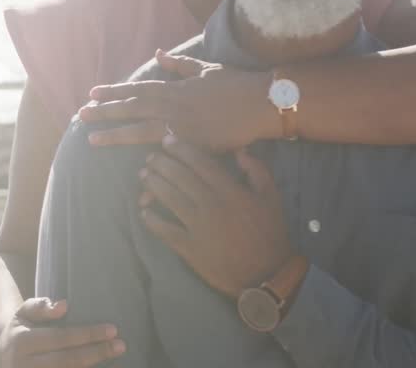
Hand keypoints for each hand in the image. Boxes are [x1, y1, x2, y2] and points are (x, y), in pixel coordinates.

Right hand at [0, 297, 124, 367]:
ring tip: (115, 361)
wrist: (0, 356)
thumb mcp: (23, 313)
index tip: (112, 330)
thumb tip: (64, 306)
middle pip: (67, 361)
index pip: (60, 338)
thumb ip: (41, 307)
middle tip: (120, 345)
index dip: (87, 334)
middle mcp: (25, 364)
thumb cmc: (20, 329)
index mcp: (22, 341)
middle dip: (96, 353)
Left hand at [82, 49, 279, 150]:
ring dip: (116, 135)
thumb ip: (178, 64)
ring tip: (92, 139)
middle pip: (132, 108)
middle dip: (105, 112)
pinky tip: (134, 173)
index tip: (92, 93)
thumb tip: (158, 54)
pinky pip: (167, 157)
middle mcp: (173, 106)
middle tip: (80, 115)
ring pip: (141, 130)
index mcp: (174, 88)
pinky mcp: (196, 146)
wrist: (262, 103)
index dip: (114, 91)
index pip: (137, 89)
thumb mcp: (204, 69)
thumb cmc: (234, 84)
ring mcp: (183, 127)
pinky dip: (152, 165)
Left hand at [137, 136, 292, 297]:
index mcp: (230, 191)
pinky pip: (165, 230)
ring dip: (153, 184)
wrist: (267, 274)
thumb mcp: (271, 197)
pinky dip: (151, 219)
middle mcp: (211, 205)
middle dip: (161, 163)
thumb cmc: (269, 233)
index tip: (167, 141)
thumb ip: (257, 170)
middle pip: (179, 177)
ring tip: (144, 176)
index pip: (200, 163)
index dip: (181, 149)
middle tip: (151, 157)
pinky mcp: (190, 248)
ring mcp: (198, 227)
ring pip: (169, 198)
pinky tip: (143, 210)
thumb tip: (238, 150)